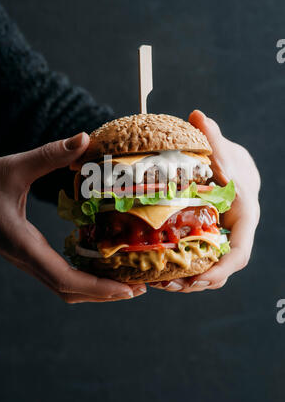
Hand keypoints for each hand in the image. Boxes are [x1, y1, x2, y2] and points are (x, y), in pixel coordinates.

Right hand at [0, 133, 145, 302]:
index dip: (98, 288)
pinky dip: (82, 277)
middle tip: (137, 287)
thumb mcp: (13, 166)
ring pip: (62, 286)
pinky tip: (98, 264)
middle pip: (68, 291)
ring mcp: (25, 258)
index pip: (64, 279)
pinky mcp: (27, 251)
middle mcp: (25, 258)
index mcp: (22, 244)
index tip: (127, 289)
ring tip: (124, 281)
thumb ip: (48, 154)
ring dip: (94, 289)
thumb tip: (84, 139)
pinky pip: (57, 273)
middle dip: (103, 294)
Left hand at [151, 109, 260, 292]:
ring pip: (208, 268)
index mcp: (244, 216)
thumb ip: (212, 137)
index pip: (240, 251)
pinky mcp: (205, 238)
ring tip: (158, 284)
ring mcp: (219, 238)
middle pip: (221, 268)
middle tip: (168, 286)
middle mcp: (233, 232)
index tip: (199, 279)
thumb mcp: (224, 150)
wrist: (235, 168)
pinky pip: (196, 258)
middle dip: (196, 282)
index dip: (222, 268)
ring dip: (185, 280)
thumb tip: (198, 115)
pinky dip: (181, 266)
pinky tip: (157, 268)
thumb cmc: (231, 161)